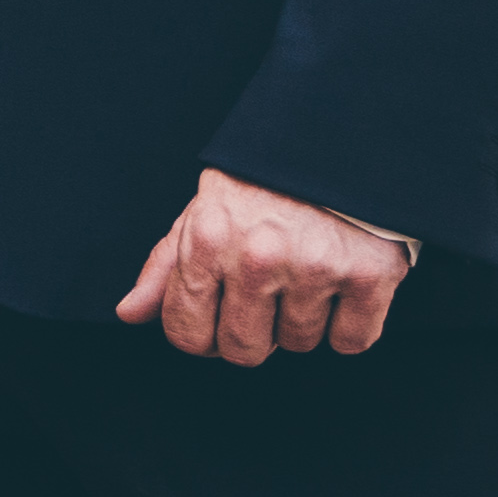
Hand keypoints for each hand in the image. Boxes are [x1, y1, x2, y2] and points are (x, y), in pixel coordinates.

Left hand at [114, 168, 409, 363]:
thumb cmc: (261, 187)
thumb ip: (166, 267)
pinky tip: (343, 283)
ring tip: (306, 271)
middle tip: (267, 293)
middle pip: (244, 352)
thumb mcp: (202, 213)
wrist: (337, 145)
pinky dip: (351, 324)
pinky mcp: (368, 276)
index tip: (219, 317)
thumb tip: (128, 313)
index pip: (188, 336)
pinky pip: (352, 342)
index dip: (203, 335)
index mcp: (207, 241)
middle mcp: (257, 257)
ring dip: (302, 320)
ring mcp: (315, 268)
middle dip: (253, 334)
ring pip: (300, 345)